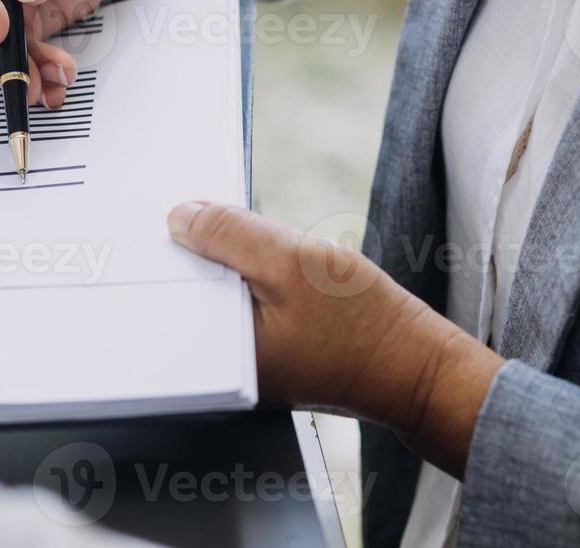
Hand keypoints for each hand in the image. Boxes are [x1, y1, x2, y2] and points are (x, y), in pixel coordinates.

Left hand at [166, 201, 504, 477]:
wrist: (417, 368)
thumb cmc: (363, 325)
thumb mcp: (291, 263)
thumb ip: (230, 236)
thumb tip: (179, 217)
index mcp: (216, 360)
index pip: (168, 296)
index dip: (165, 248)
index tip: (162, 209)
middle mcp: (222, 371)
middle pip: (188, 296)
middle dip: (192, 253)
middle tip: (193, 208)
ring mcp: (245, 364)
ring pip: (216, 298)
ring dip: (222, 263)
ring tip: (232, 229)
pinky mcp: (267, 354)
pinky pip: (241, 307)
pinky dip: (245, 279)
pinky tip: (261, 257)